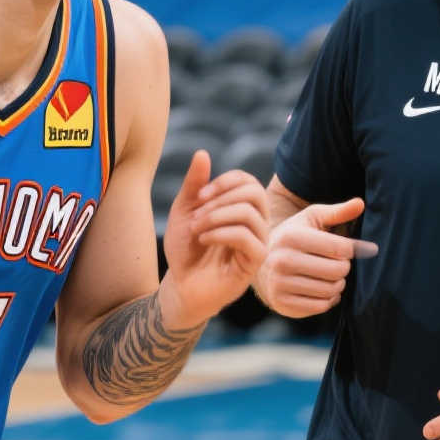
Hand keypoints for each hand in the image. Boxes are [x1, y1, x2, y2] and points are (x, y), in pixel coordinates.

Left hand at [160, 150, 267, 324]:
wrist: (181, 285)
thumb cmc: (186, 249)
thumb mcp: (184, 211)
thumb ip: (194, 185)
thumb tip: (202, 153)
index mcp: (243, 209)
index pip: (248, 181)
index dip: (224, 182)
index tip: (198, 195)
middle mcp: (257, 224)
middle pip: (254, 193)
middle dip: (220, 198)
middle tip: (196, 214)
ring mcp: (258, 244)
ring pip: (249, 214)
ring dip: (215, 217)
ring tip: (197, 229)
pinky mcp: (254, 264)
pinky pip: (246, 238)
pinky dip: (220, 233)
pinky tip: (204, 240)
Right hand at [256, 196, 376, 317]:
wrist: (262, 264)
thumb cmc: (295, 237)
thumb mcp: (312, 219)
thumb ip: (338, 212)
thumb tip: (361, 203)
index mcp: (291, 237)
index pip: (341, 248)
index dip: (353, 250)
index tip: (350, 249)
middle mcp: (282, 260)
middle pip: (338, 270)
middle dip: (344, 268)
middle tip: (338, 264)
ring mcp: (279, 284)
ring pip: (331, 290)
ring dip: (338, 284)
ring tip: (330, 277)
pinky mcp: (282, 303)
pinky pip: (321, 306)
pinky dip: (328, 300)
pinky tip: (322, 290)